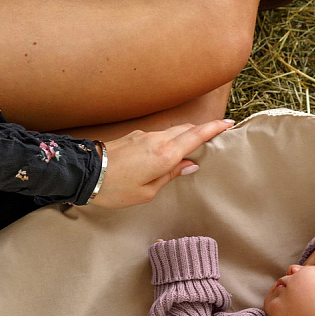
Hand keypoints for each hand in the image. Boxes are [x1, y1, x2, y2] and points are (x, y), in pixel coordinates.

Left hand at [91, 120, 233, 208]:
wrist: (86, 174)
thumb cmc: (116, 189)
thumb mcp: (147, 191)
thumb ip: (171, 175)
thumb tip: (190, 165)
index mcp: (164, 155)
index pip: (195, 136)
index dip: (214, 129)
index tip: (229, 124)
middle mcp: (157, 140)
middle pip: (186, 129)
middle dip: (203, 129)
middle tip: (218, 133)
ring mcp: (144, 136)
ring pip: (173, 131)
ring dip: (187, 134)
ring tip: (196, 143)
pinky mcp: (134, 137)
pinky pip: (160, 135)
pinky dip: (172, 139)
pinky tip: (171, 149)